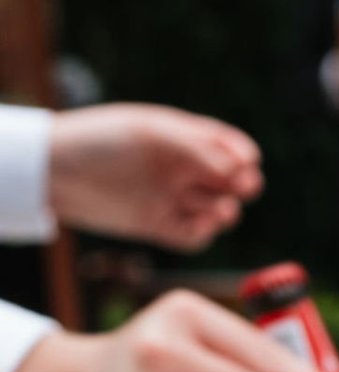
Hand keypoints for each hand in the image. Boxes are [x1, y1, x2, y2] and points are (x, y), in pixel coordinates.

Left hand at [46, 106, 262, 251]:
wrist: (56, 172)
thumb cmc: (100, 140)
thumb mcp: (151, 135)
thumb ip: (196, 148)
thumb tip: (239, 168)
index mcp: (181, 138)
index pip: (227, 146)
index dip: (243, 154)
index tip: (248, 162)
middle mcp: (180, 168)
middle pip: (228, 180)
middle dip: (243, 184)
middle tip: (245, 188)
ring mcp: (170, 197)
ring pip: (215, 209)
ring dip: (225, 212)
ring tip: (221, 211)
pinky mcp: (158, 225)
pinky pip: (193, 236)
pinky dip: (203, 234)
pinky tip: (200, 226)